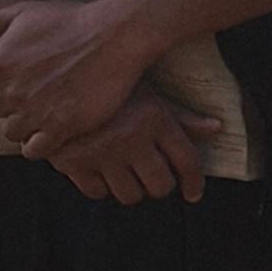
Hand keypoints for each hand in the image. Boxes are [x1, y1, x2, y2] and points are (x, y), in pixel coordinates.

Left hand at [0, 0, 151, 150]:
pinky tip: (57, 126)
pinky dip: (43, 143)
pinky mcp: (62, 127)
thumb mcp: (20, 13)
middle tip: (37, 90)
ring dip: (27, 124)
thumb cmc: (68, 20)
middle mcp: (13, 89)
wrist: (116, 34)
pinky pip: (36, 150)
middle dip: (11, 104)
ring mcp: (37, 110)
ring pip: (14, 133)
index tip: (7, 81)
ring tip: (49, 108)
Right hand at [45, 83, 221, 203]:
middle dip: (160, 185)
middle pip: (160, 186)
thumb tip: (217, 129)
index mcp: (154, 119)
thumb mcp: (148, 93)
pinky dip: (102, 187)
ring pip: (129, 195)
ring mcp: (101, 153)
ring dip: (132, 189)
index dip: (194, 183)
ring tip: (128, 173)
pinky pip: (97, 192)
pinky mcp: (73, 162)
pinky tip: (103, 171)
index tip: (193, 193)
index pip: (187, 163)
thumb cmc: (110, 83)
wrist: (54, 75)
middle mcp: (130, 138)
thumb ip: (182, 117)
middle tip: (154, 177)